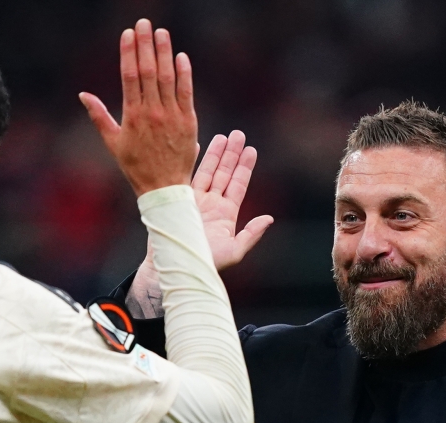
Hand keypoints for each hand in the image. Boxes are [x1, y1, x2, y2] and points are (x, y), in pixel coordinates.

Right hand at [79, 19, 197, 196]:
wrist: (164, 188)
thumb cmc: (136, 166)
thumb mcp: (113, 143)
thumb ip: (99, 116)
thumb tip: (83, 94)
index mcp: (132, 116)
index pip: (129, 76)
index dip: (129, 53)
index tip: (128, 34)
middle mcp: (152, 112)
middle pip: (148, 71)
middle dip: (146, 45)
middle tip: (144, 23)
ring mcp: (171, 116)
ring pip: (167, 78)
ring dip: (165, 53)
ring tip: (162, 33)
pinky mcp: (188, 121)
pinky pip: (186, 92)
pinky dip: (184, 74)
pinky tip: (181, 57)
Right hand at [126, 131, 272, 318]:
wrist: (176, 266)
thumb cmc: (205, 263)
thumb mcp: (234, 251)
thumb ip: (251, 234)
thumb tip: (269, 218)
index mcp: (226, 214)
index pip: (237, 185)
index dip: (244, 167)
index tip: (251, 150)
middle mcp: (211, 204)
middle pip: (224, 173)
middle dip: (231, 154)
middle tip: (238, 134)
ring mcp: (195, 201)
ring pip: (207, 172)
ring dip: (215, 154)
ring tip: (223, 136)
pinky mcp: (179, 200)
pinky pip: (186, 177)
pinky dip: (191, 162)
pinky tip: (196, 147)